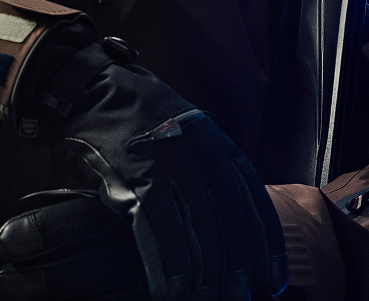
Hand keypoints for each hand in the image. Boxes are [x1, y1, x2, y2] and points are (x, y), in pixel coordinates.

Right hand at [7, 36, 287, 299]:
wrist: (96, 89)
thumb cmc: (143, 114)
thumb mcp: (191, 128)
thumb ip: (213, 164)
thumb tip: (229, 213)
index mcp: (218, 146)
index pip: (253, 205)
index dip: (266, 248)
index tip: (272, 280)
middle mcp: (201, 158)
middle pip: (230, 228)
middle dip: (239, 272)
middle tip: (240, 299)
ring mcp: (170, 170)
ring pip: (199, 237)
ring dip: (206, 279)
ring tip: (208, 300)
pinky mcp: (136, 182)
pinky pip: (160, 236)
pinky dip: (170, 271)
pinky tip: (174, 291)